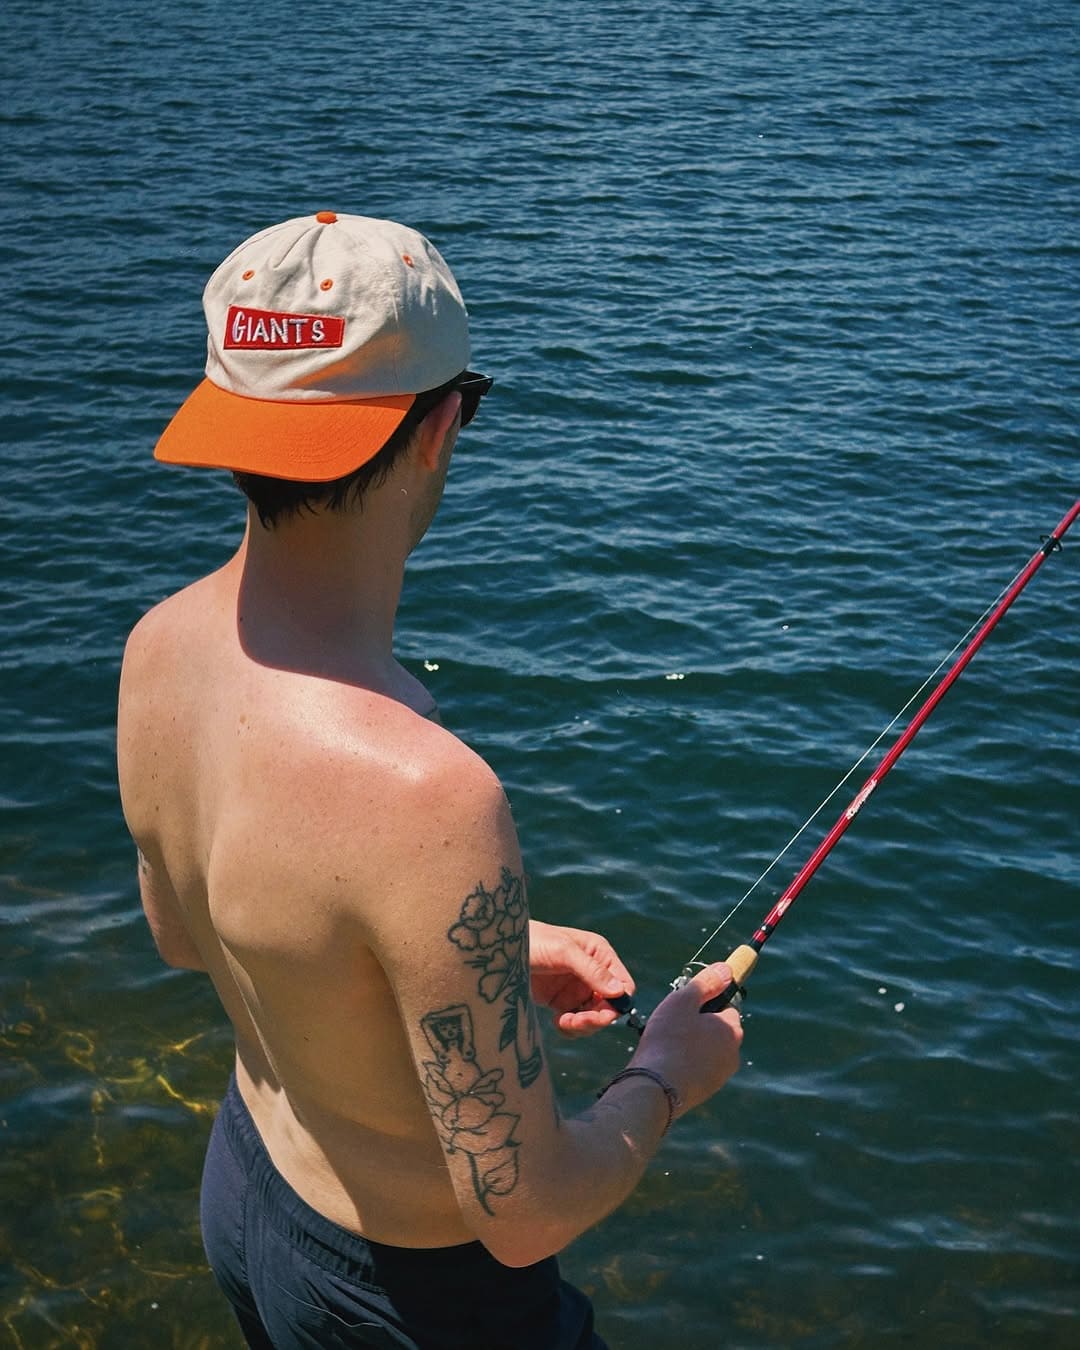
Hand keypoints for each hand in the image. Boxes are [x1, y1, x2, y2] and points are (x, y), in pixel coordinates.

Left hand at [528, 920, 633, 1037]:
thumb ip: (591, 970)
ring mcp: (576, 988)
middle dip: (596, 1018)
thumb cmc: (532, 941)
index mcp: (599, 954)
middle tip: (576, 1022)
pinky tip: (557, 1023)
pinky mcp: (560, 1002)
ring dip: (583, 1025)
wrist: (498, 950)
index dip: (618, 1003)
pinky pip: (575, 1022)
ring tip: (563, 1023)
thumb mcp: (563, 951)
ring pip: (594, 1017)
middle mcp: (592, 972)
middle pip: (610, 1006)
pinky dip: (570, 1028)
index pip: (623, 984)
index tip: (601, 1014)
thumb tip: (620, 992)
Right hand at [633, 962, 742, 1115]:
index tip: (685, 1005)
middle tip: (671, 1023)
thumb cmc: (669, 1040)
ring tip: (665, 1044)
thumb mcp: (683, 1001)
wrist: (656, 1089)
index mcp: (731, 1029)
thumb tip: (726, 970)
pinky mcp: (706, 1091)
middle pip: (717, 1029)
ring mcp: (720, 1075)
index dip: (705, 1002)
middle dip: (698, 1024)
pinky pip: (698, 1068)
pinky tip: (666, 1062)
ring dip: (691, 1045)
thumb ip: (706, 983)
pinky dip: (686, 1063)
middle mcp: (732, 1053)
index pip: (727, 1006)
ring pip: (707, 1050)